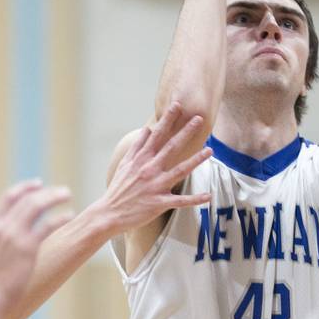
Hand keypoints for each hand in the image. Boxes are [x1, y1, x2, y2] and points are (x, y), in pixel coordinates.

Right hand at [0, 180, 72, 303]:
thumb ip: (0, 241)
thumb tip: (9, 237)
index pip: (8, 197)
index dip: (24, 188)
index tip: (38, 184)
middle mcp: (3, 227)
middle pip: (27, 199)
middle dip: (46, 192)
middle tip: (63, 192)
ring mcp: (15, 236)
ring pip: (37, 206)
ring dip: (54, 198)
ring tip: (68, 196)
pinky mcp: (28, 248)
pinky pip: (47, 225)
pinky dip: (60, 218)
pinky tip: (69, 216)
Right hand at [98, 101, 212, 232]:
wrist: (109, 213)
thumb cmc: (119, 188)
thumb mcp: (125, 164)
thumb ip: (137, 146)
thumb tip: (146, 129)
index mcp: (142, 159)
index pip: (156, 135)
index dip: (167, 120)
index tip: (177, 106)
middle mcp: (150, 169)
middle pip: (171, 147)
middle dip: (185, 132)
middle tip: (199, 118)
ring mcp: (155, 186)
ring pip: (180, 171)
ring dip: (196, 160)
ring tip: (210, 151)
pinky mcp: (159, 203)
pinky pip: (180, 201)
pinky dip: (195, 199)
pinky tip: (208, 196)